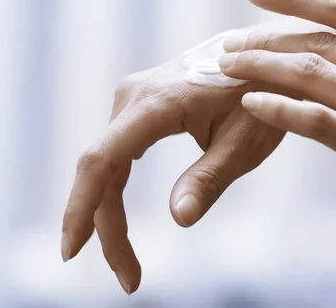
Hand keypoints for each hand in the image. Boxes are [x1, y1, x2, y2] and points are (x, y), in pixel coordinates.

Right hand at [60, 31, 300, 293]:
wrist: (263, 59)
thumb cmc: (262, 96)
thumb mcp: (244, 142)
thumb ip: (210, 179)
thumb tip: (178, 219)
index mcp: (156, 104)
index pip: (102, 160)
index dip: (81, 208)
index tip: (73, 253)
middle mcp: (133, 96)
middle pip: (100, 169)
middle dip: (106, 225)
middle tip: (129, 277)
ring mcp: (133, 97)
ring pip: (107, 162)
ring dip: (109, 210)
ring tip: (128, 260)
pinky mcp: (140, 104)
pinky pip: (117, 150)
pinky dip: (115, 186)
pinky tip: (117, 215)